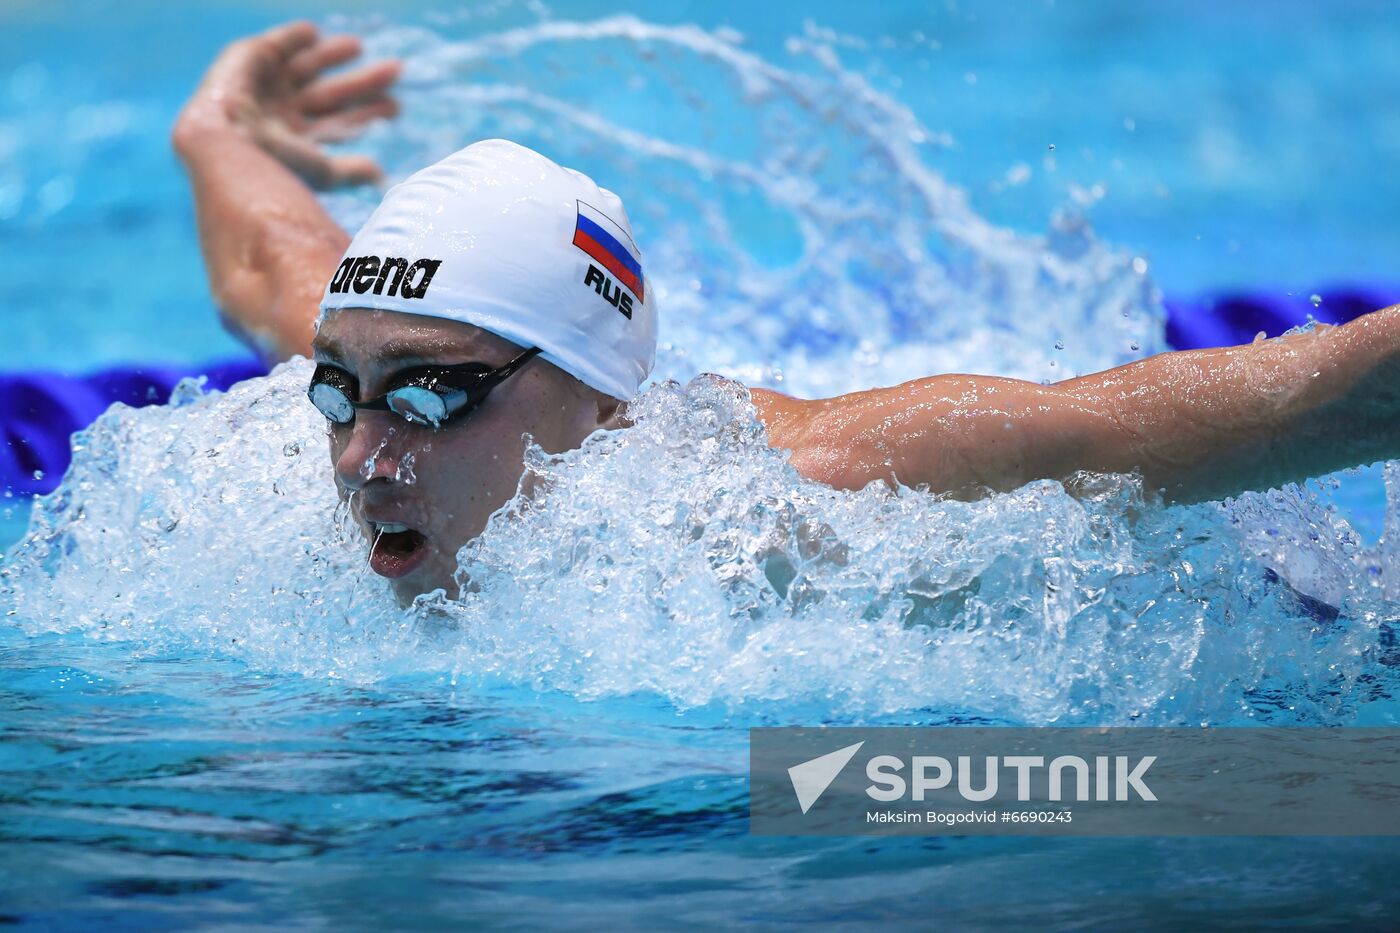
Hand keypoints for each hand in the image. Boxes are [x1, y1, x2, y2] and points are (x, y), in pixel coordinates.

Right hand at [174, 21, 400, 188]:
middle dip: (361, 83)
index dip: (367, 114)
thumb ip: (352, 172)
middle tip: (396, 71)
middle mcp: (280, 117)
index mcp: (297, 143)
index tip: (397, 106)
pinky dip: (289, 37)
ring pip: (305, 70)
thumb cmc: (277, 166)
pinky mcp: (244, 66)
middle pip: (329, 95)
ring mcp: (263, 91)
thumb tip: (379, 175)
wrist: (230, 146)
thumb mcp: (324, 172)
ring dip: (331, 56)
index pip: (339, 125)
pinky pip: (270, 47)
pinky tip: (311, 32)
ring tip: (358, 46)